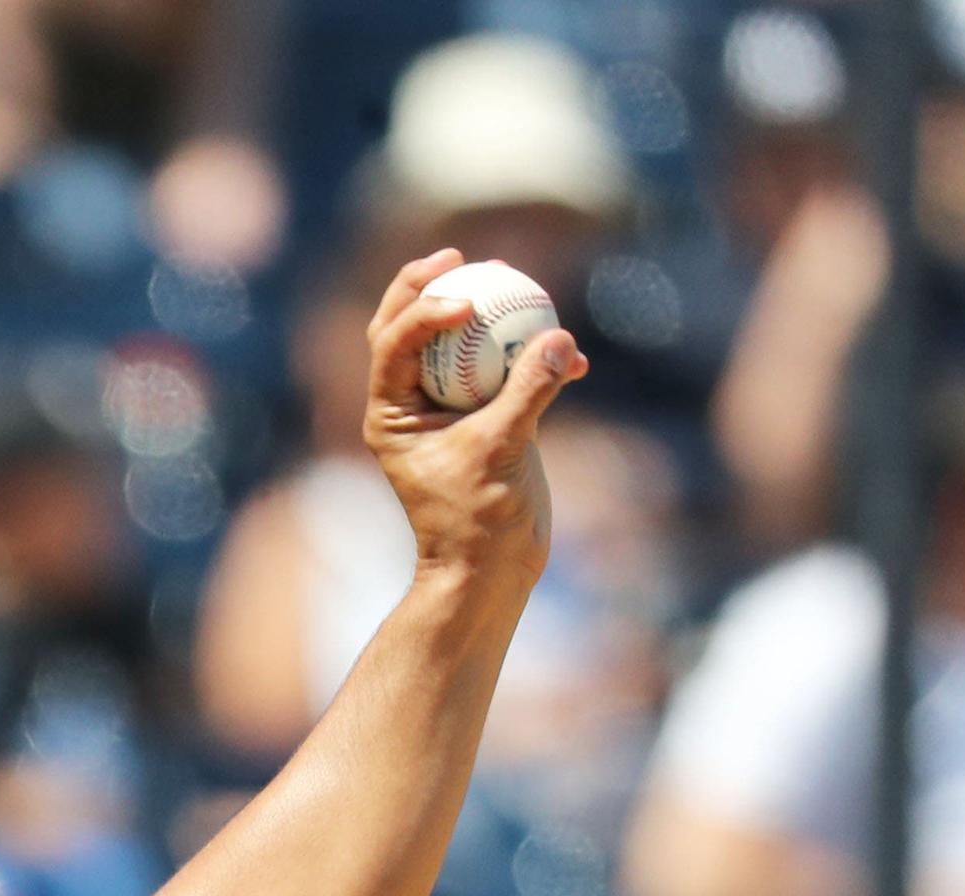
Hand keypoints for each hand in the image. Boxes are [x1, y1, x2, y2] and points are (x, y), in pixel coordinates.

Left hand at [364, 249, 584, 600]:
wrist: (493, 568)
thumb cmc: (479, 519)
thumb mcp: (502, 451)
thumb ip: (529, 391)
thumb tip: (561, 340)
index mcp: (391, 412)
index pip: (393, 343)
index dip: (423, 311)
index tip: (465, 302)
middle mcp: (412, 404)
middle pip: (410, 327)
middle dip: (429, 286)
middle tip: (461, 257)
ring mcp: (449, 408)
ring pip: (460, 343)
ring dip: (486, 312)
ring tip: (512, 279)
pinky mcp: (488, 417)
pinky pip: (506, 371)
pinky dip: (534, 360)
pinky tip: (572, 357)